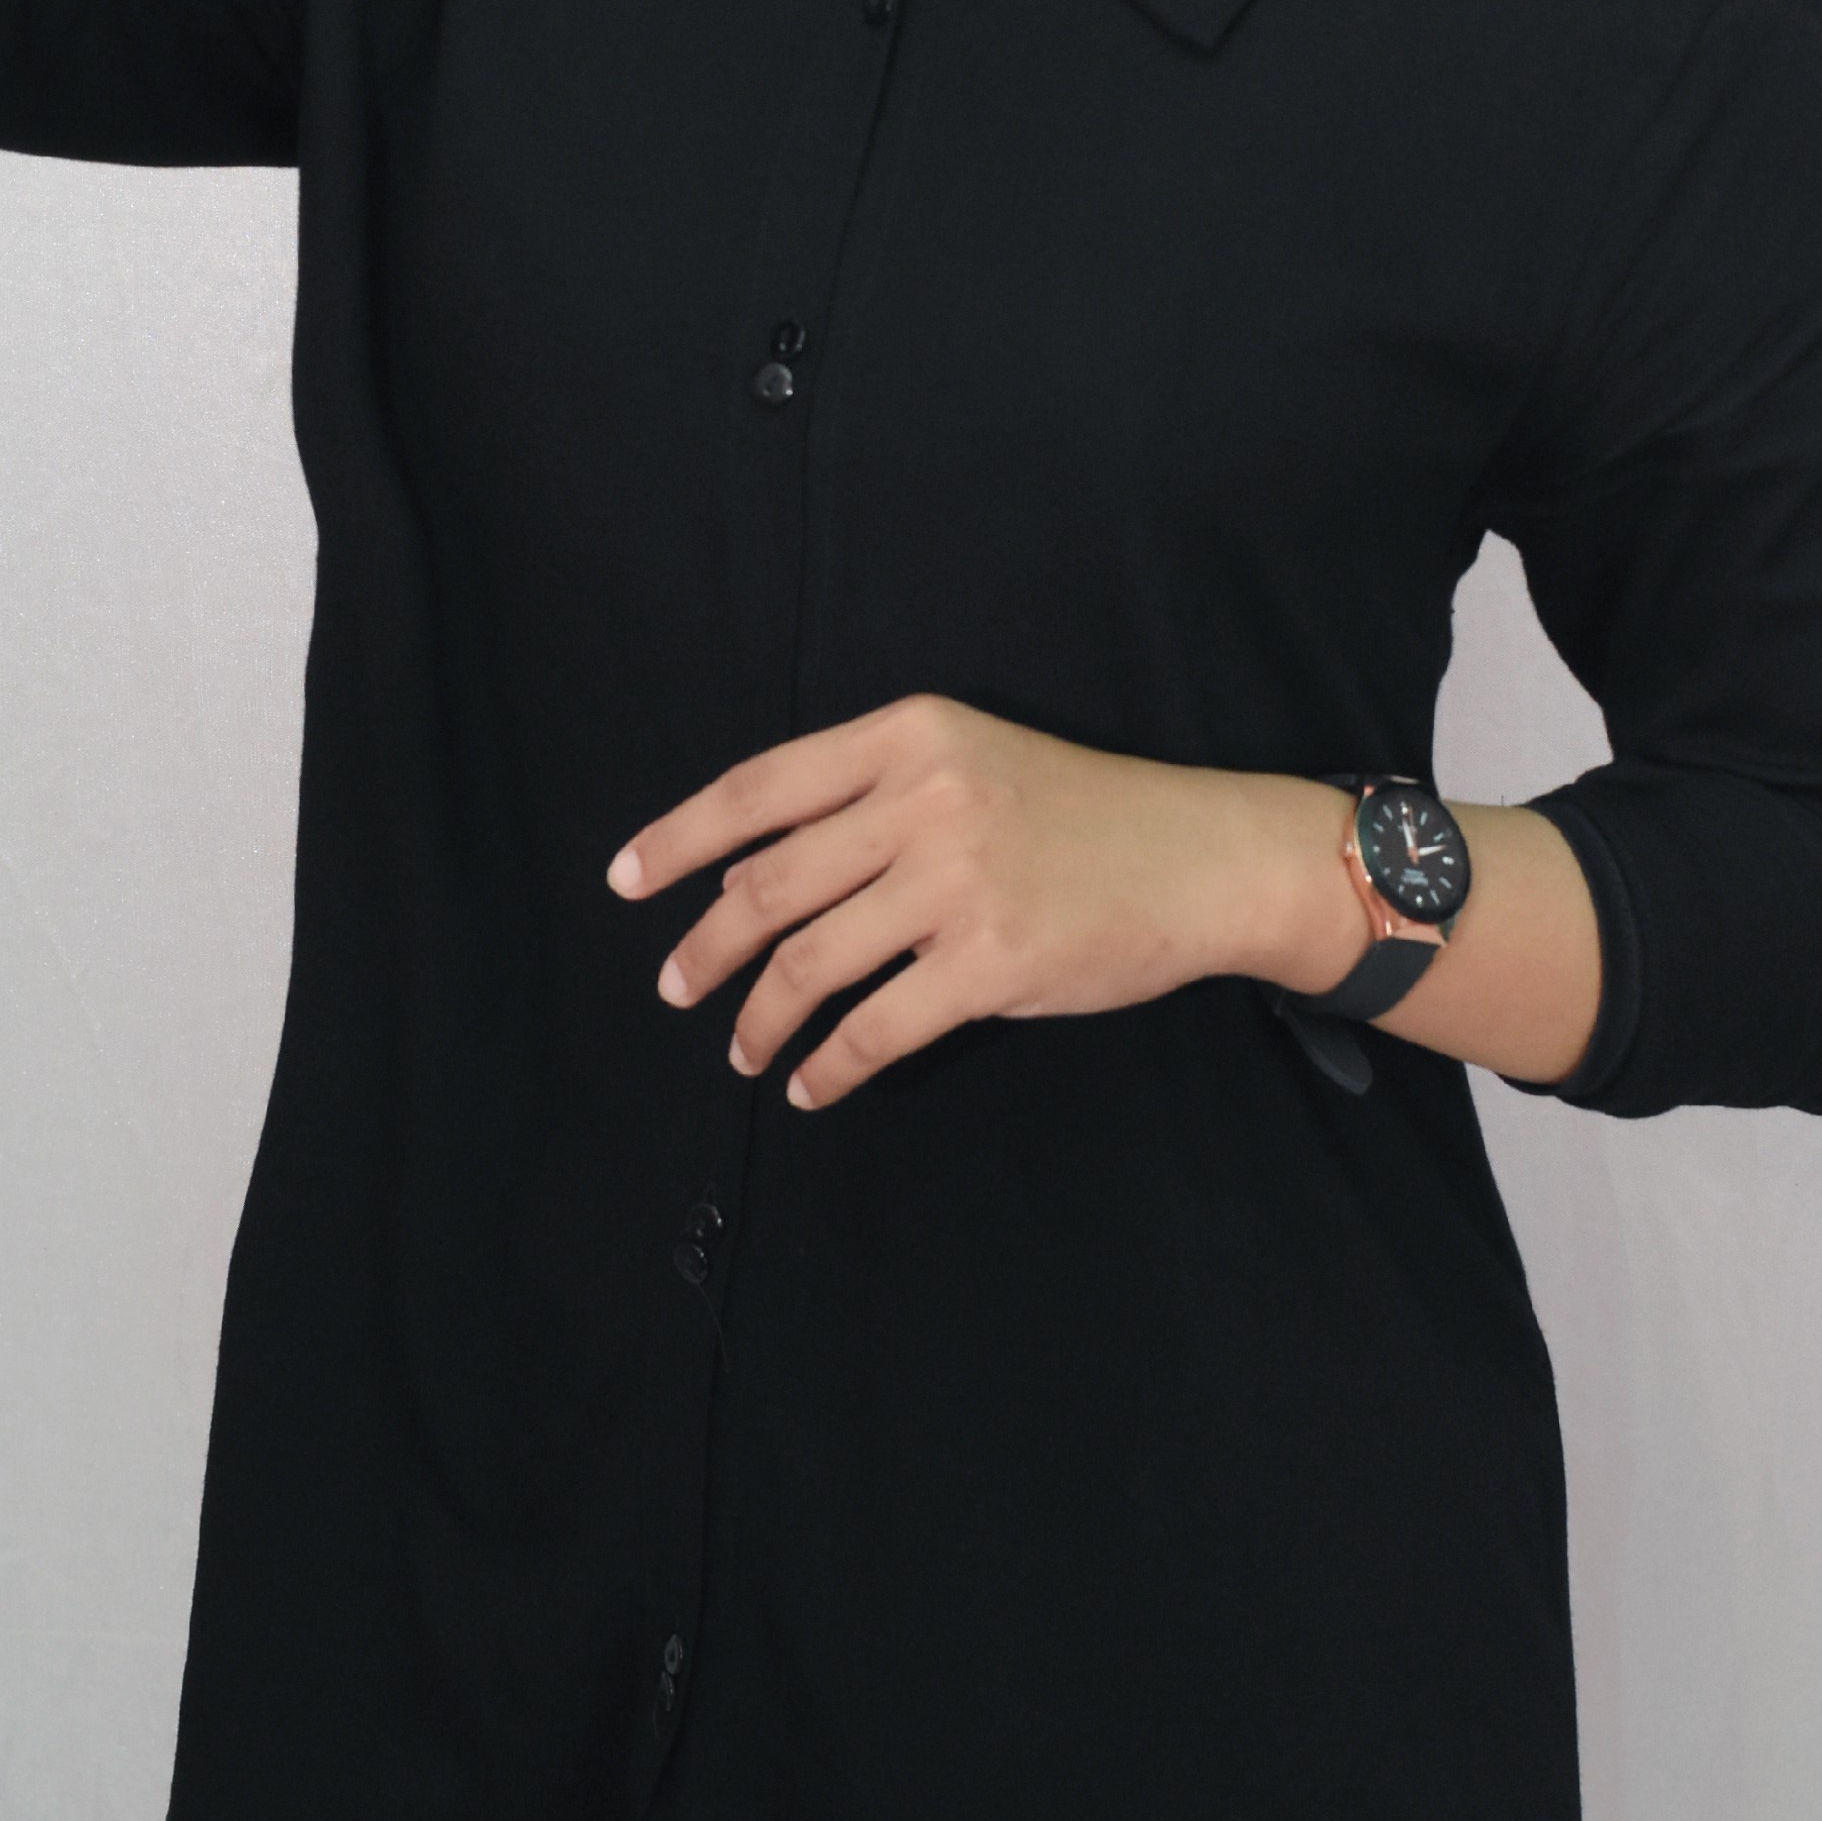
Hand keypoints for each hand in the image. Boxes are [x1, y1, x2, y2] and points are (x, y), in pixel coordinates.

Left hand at [606, 696, 1361, 1110]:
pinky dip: (829, 1066)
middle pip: (769, 883)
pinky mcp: (990, 961)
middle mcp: (923, 799)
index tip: (625, 880)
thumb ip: (870, 798)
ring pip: (809, 962)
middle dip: (706, 947)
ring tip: (744, 1048)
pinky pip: (874, 1028)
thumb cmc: (1076, 811)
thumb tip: (754, 875)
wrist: (1196, 856)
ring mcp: (956, 882)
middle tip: (677, 986)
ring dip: (759, 1018)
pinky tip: (813, 1084)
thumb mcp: (968, 760)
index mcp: (907, 736)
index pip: (759, 787)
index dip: (678, 836)